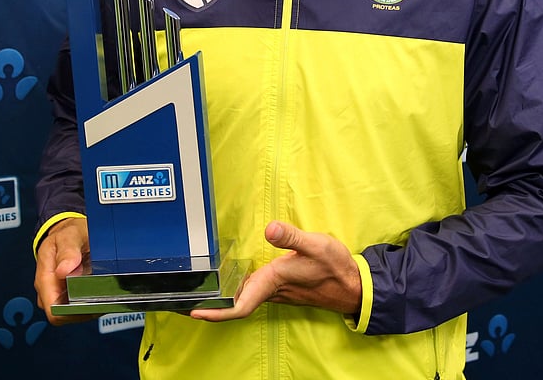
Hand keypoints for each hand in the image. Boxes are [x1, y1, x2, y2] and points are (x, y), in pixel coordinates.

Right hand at [34, 217, 95, 324]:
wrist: (68, 231)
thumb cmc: (67, 233)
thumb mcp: (69, 236)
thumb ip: (68, 252)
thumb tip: (63, 271)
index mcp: (45, 277)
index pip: (53, 309)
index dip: (72, 311)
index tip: (91, 302)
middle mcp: (48, 289)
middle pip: (64, 314)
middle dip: (83, 310)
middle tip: (102, 297)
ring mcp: (57, 293)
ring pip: (71, 312)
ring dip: (88, 307)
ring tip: (104, 293)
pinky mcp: (66, 294)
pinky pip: (77, 306)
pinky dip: (89, 303)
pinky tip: (100, 293)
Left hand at [190, 221, 361, 321]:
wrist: (354, 286)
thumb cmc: (335, 267)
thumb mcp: (316, 245)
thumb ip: (292, 237)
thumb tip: (270, 229)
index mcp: (274, 281)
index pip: (240, 305)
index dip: (217, 311)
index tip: (196, 312)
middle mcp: (273, 291)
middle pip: (237, 303)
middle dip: (213, 305)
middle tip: (188, 301)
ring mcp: (278, 292)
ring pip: (246, 298)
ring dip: (225, 298)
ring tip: (204, 291)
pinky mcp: (284, 288)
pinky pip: (256, 293)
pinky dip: (240, 291)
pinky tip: (235, 281)